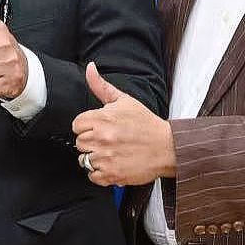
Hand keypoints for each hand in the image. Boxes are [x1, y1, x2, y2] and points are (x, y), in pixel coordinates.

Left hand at [70, 62, 174, 186]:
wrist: (167, 147)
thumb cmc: (146, 124)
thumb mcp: (125, 100)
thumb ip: (101, 86)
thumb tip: (89, 68)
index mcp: (102, 118)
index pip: (76, 125)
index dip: (87, 126)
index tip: (99, 128)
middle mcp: (101, 138)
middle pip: (79, 143)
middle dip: (91, 142)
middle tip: (109, 141)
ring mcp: (106, 157)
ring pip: (84, 160)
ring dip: (96, 158)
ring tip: (112, 153)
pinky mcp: (111, 174)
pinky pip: (92, 176)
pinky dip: (100, 173)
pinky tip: (113, 164)